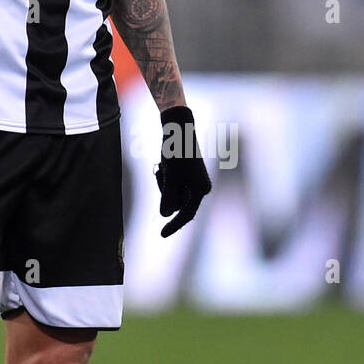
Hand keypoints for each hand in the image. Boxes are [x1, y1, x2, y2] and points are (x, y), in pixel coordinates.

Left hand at [155, 106, 211, 236]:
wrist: (178, 128)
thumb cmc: (176, 151)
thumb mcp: (170, 176)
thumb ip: (168, 197)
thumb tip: (165, 215)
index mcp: (201, 189)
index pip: (187, 214)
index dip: (174, 225)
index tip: (162, 235)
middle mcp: (200, 188)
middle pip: (177, 205)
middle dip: (165, 192)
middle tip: (163, 172)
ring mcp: (193, 182)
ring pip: (172, 196)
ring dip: (163, 184)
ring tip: (164, 166)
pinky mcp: (186, 177)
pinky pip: (171, 186)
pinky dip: (164, 179)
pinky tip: (164, 164)